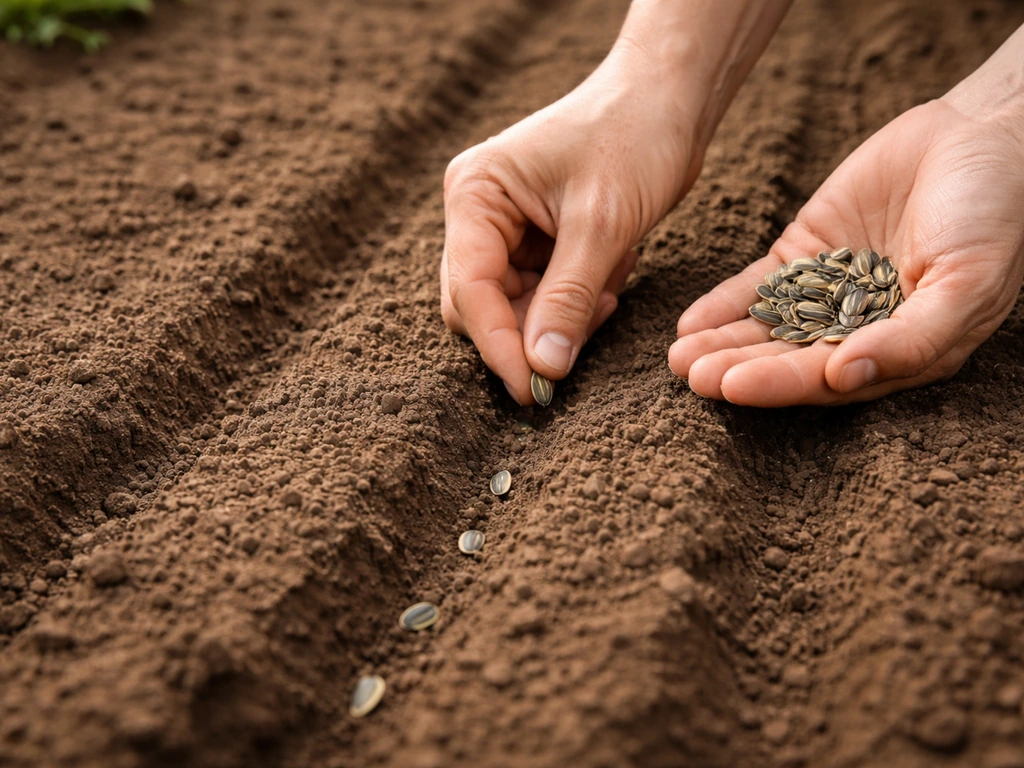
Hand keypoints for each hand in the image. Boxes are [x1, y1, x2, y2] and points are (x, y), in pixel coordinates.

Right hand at [441, 42, 699, 402]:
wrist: (669, 99)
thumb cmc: (634, 137)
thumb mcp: (602, 225)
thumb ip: (568, 300)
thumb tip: (543, 369)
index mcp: (475, 194)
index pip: (469, 289)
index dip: (499, 345)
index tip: (534, 390)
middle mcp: (477, 212)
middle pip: (480, 305)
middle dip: (532, 329)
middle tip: (587, 331)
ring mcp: (503, 227)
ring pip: (513, 308)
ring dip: (562, 315)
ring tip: (610, 283)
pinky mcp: (533, 240)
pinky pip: (541, 295)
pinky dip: (577, 300)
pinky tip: (612, 271)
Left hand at [669, 97, 1023, 405]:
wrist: (980, 135)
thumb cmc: (992, 216)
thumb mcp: (965, 283)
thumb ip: (911, 338)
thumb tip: (843, 378)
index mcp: (900, 351)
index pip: (828, 381)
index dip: (780, 385)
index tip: (732, 387)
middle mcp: (858, 332)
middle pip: (788, 359)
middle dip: (739, 369)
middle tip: (691, 376)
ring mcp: (828, 294)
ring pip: (767, 328)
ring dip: (723, 343)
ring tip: (678, 357)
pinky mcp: (806, 255)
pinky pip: (759, 286)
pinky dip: (726, 303)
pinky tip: (690, 321)